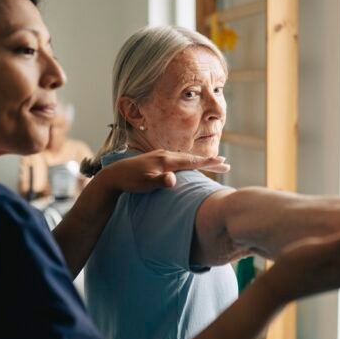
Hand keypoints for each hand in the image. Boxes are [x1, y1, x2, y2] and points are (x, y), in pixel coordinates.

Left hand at [102, 149, 229, 192]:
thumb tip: (172, 180)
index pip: (192, 161)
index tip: (223, 162)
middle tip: (226, 163)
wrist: (114, 175)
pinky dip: (189, 162)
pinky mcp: (156, 160)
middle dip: (209, 161)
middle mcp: (165, 155)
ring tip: (213, 164)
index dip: (208, 162)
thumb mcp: (145, 183)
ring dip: (200, 161)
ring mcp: (161, 156)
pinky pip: (178, 160)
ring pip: (185, 158)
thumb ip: (159, 181)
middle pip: (192, 158)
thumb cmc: (130, 181)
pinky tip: (190, 166)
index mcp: (166, 160)